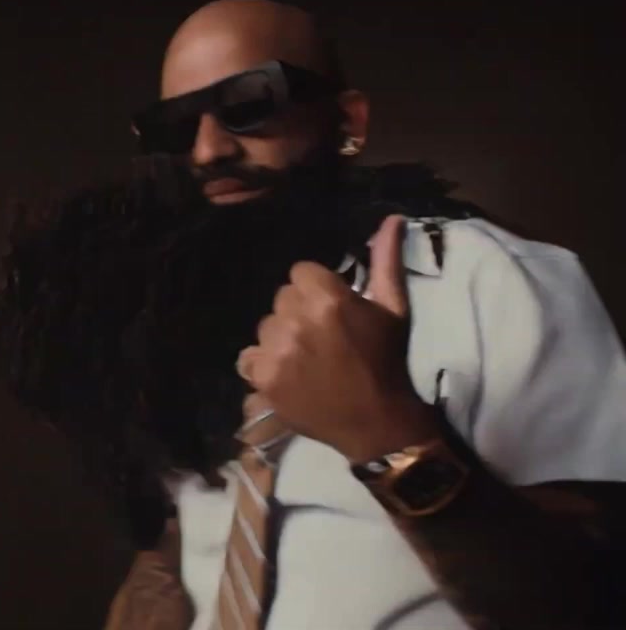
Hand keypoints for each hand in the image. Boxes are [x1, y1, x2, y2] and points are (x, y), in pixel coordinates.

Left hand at [236, 215, 437, 461]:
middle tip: (322, 337)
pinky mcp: (263, 378)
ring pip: (265, 327)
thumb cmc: (386, 360)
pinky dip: (263, 366)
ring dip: (280, 339)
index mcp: (328, 298)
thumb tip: (390, 219)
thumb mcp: (392, 309)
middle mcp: (297, 320)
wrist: (376, 421)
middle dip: (298, 312)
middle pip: (282, 299)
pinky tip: (287, 375)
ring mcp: (277, 351)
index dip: (316, 290)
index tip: (331, 310)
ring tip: (307, 359)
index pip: (300, 273)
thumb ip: (385, 261)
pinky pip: (247, 358)